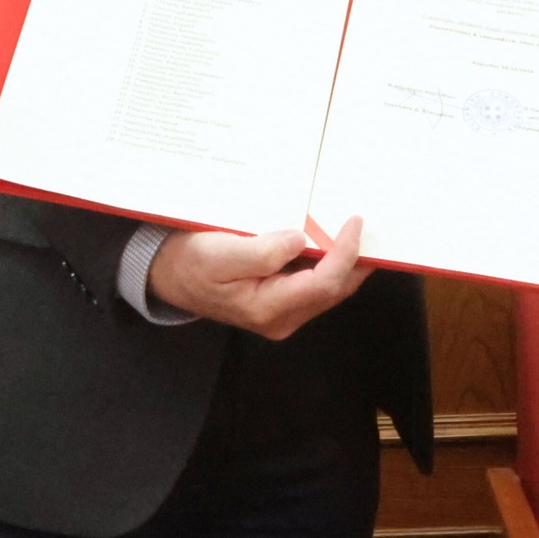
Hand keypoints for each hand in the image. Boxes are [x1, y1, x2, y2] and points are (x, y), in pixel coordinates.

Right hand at [148, 217, 371, 339]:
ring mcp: (282, 313)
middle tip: (369, 225)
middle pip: (334, 290)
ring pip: (328, 289)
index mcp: (268, 308)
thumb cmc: (192, 262)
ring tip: (358, 231)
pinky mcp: (280, 301)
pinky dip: (329, 262)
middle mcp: (281, 317)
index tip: (355, 221)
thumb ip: (262, 251)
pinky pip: (315, 284)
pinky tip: (333, 241)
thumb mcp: (219, 253)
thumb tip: (301, 240)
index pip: (324, 283)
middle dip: (356, 259)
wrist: (169, 276)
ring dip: (345, 261)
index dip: (346, 253)